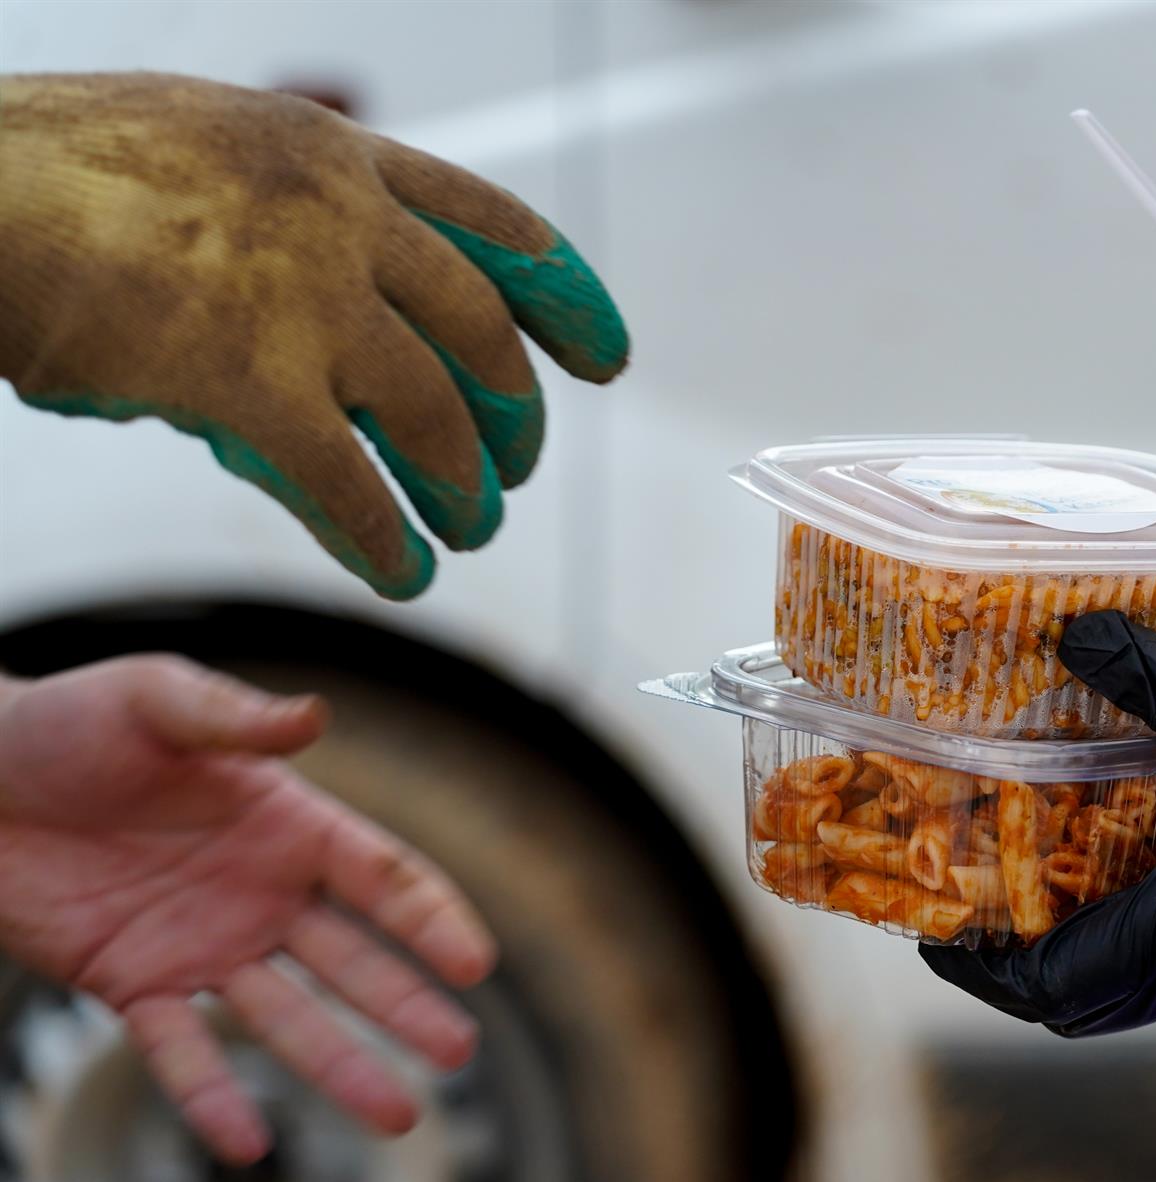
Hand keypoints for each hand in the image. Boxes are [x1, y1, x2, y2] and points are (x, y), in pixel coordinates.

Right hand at [0, 73, 629, 598]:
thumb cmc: (62, 172)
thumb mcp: (214, 147)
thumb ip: (299, 210)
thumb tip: (352, 287)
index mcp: (339, 157)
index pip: (501, 232)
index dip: (567, 304)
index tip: (606, 360)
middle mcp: (342, 221)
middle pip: (484, 336)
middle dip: (516, 415)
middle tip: (520, 467)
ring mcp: (303, 299)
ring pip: (436, 416)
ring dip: (464, 489)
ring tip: (471, 531)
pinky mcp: (247, 381)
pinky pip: (349, 483)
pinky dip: (385, 539)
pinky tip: (402, 574)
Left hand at [0, 655, 496, 1162]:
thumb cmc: (64, 722)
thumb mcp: (154, 699)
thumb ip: (234, 716)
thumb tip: (315, 716)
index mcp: (287, 823)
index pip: (381, 879)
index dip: (432, 921)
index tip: (474, 964)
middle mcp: (260, 892)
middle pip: (355, 961)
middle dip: (409, 1007)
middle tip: (458, 1054)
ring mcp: (202, 945)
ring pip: (287, 1018)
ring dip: (342, 1066)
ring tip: (397, 1115)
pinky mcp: (132, 984)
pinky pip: (180, 1052)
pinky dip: (212, 1099)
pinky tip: (249, 1143)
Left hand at [919, 612, 1155, 1035]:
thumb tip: (1071, 631)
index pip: (1050, 985)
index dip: (978, 964)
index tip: (932, 922)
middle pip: (1080, 994)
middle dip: (1017, 950)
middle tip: (978, 885)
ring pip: (1134, 977)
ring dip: (1080, 931)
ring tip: (1045, 857)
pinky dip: (1140, 915)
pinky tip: (1140, 842)